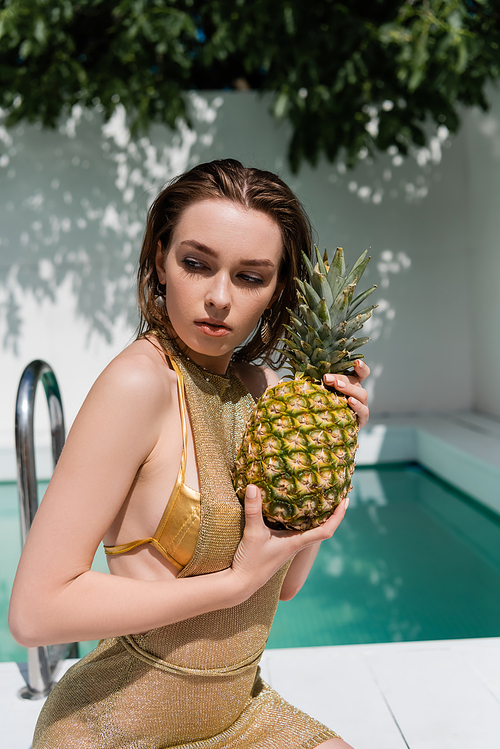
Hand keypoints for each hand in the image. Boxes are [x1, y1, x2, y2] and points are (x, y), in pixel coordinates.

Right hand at [231, 485, 348, 598]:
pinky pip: (296, 530)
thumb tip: (253, 486)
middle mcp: (296, 544)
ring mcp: (289, 546)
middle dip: (331, 511)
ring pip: (309, 529)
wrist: (241, 584)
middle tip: (335, 492)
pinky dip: (300, 518)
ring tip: (319, 496)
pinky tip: (292, 509)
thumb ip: (254, 510)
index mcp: (297, 543)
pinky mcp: (279, 546)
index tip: (346, 501)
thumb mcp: (253, 534)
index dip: (338, 516)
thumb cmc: (250, 562)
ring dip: (316, 515)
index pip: (326, 530)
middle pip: (322, 527)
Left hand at [323, 359, 369, 426]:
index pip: (361, 373)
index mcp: (352, 383)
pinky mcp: (362, 419)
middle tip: (327, 378)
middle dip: (341, 378)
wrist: (327, 429)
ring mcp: (362, 405)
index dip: (361, 367)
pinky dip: (357, 406)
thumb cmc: (324, 405)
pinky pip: (363, 411)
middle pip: (356, 382)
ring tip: (337, 386)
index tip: (355, 362)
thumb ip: (321, 383)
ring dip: (349, 388)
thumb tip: (306, 371)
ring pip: (362, 394)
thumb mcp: (323, 392)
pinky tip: (350, 401)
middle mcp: (358, 393)